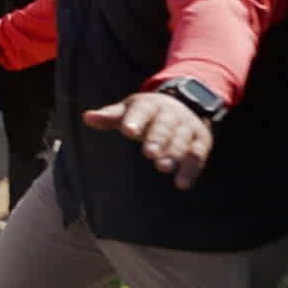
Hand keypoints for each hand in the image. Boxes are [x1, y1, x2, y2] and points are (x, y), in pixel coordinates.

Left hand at [82, 92, 213, 189]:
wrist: (183, 103)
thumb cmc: (146, 113)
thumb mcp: (128, 110)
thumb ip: (109, 116)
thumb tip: (87, 117)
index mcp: (150, 105)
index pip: (142, 111)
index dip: (135, 120)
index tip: (128, 130)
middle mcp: (171, 115)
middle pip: (164, 126)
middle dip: (157, 139)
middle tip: (149, 152)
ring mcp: (187, 128)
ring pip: (181, 141)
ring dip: (174, 154)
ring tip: (163, 167)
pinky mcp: (200, 141)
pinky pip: (197, 156)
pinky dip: (190, 170)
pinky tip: (181, 184)